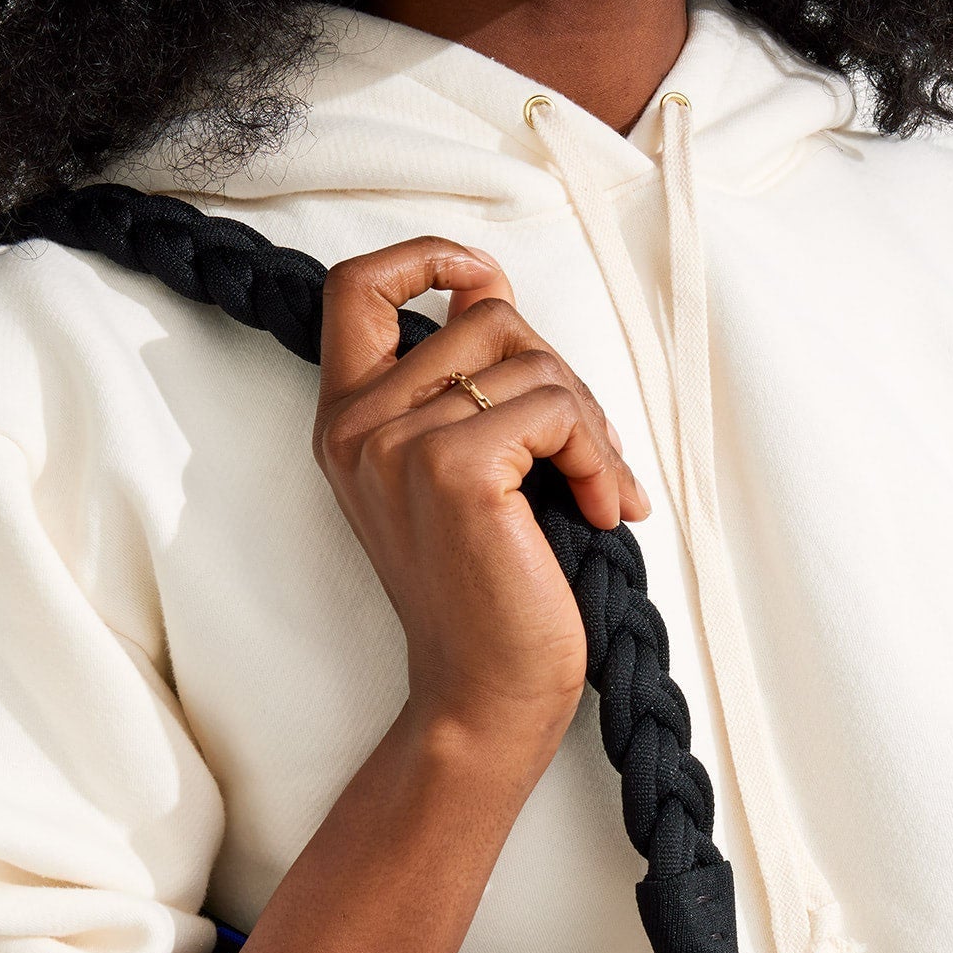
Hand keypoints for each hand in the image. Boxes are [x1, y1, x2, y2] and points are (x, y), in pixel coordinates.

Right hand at [312, 236, 650, 766]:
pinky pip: (554, 408)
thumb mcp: (462, 476)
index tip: (482, 280)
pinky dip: (599, 455)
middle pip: (484, 317)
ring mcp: (398, 444)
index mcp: (348, 425)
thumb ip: (464, 388)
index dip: (426, 256)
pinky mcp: (453, 468)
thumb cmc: (491, 597)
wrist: (487, 696)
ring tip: (602, 491)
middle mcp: (358, 428)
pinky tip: (604, 510)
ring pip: (529, 358)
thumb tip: (493, 290)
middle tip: (589, 454)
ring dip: (591, 423)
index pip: (356, 286)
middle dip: (558, 373)